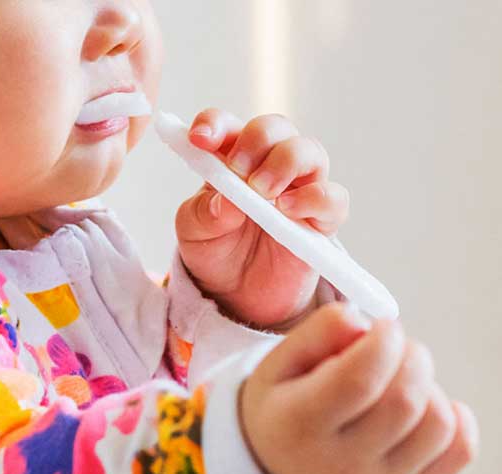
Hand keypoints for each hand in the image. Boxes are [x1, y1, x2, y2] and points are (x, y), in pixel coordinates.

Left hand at [176, 109, 350, 329]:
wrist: (237, 294)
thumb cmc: (215, 251)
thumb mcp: (194, 233)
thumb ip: (203, 214)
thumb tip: (226, 202)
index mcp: (230, 158)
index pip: (225, 125)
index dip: (214, 124)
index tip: (199, 139)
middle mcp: (269, 164)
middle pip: (274, 127)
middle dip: (256, 140)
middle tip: (238, 170)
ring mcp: (299, 188)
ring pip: (309, 150)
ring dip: (285, 163)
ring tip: (261, 192)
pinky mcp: (322, 219)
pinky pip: (333, 197)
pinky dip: (314, 198)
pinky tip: (287, 210)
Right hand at [241, 303, 477, 473]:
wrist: (279, 469)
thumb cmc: (282, 409)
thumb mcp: (278, 363)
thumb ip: (317, 332)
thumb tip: (362, 321)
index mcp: (300, 424)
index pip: (360, 379)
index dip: (385, 341)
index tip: (382, 328)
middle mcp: (339, 462)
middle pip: (405, 400)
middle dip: (411, 356)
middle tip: (392, 349)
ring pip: (437, 423)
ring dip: (430, 386)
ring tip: (400, 380)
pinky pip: (459, 452)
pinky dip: (456, 419)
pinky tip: (425, 406)